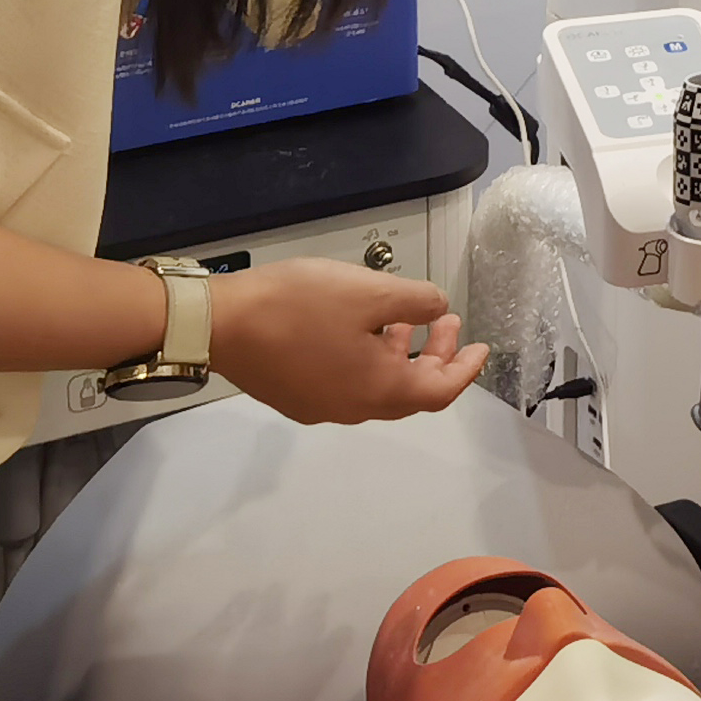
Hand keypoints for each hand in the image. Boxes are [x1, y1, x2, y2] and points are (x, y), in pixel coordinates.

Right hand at [206, 258, 485, 422]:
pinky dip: (369, 358)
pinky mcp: (294, 395)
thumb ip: (416, 302)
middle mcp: (351, 408)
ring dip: (399, 355)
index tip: (479, 347)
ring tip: (405, 317)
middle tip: (445, 322)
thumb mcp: (371, 292)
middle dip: (434, 357)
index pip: (438, 392)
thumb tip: (437, 310)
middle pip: (408, 391)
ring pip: (376, 385)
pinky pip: (347, 382)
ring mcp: (319, 406)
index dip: (464, 370)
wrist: (220, 324)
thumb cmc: (301, 305)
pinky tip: (360, 327)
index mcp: (377, 390)